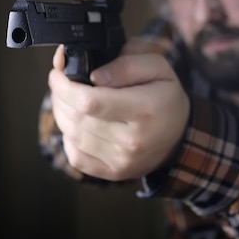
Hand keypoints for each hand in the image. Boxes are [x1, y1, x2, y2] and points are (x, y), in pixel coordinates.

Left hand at [48, 39, 188, 180]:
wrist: (180, 136)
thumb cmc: (165, 96)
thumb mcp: (157, 67)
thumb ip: (126, 65)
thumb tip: (93, 75)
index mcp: (144, 110)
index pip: (89, 101)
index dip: (64, 86)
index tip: (58, 72)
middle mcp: (132, 140)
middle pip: (77, 118)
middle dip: (59, 96)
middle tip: (61, 82)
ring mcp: (122, 161)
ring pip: (72, 136)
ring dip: (61, 114)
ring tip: (66, 99)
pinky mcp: (113, 173)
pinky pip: (76, 157)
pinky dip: (68, 138)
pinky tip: (76, 124)